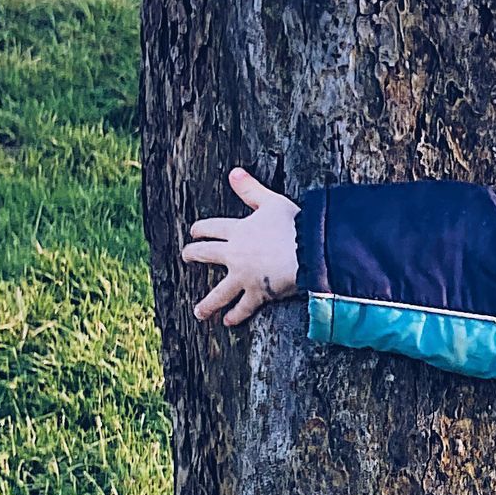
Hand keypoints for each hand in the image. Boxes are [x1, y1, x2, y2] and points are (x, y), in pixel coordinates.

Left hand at [183, 166, 300, 326]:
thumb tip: (233, 172)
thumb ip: (251, 189)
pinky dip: (236, 315)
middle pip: (206, 255)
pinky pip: (243, 307)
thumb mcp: (272, 201)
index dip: (200, 229)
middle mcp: (235, 254)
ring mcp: (244, 276)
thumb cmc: (294, 225)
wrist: (308, 251)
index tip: (194, 232)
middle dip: (193, 255)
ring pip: (219, 292)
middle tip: (186, 258)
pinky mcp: (258, 293)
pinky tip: (229, 321)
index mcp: (238, 230)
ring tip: (200, 311)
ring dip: (208, 303)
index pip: (211, 228)